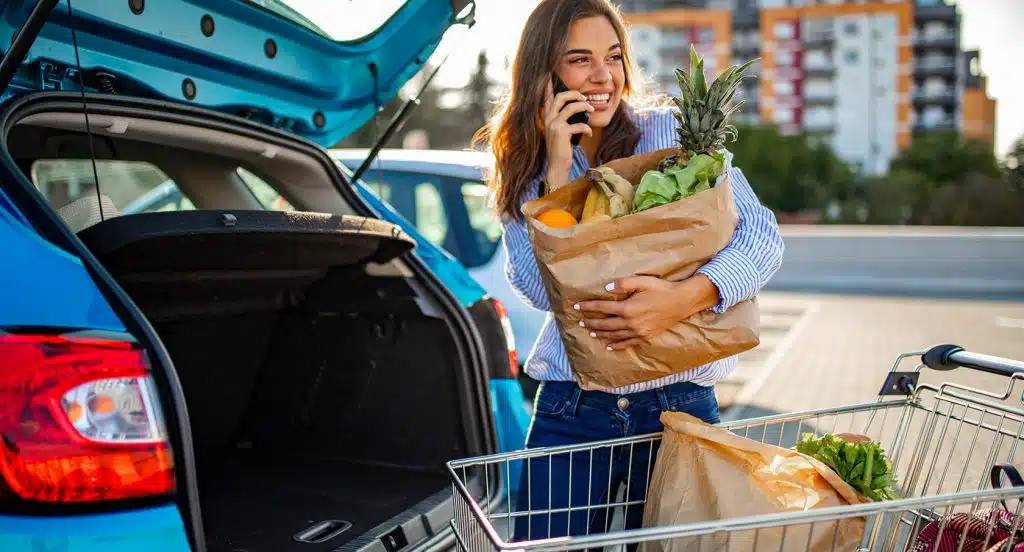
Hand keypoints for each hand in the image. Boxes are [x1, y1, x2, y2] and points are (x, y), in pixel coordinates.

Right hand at [542, 76, 592, 189]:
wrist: (556, 167)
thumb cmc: (561, 150)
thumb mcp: (560, 132)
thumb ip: (565, 120)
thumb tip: (579, 109)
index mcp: (547, 118)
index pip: (546, 97)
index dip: (548, 85)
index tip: (549, 73)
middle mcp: (548, 120)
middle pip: (560, 97)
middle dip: (574, 94)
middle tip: (584, 97)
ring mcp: (554, 125)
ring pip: (570, 107)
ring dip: (584, 107)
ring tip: (592, 110)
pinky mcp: (561, 133)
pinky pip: (578, 124)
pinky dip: (587, 127)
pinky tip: (589, 133)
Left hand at [574, 275, 720, 349]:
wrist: (681, 302)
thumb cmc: (661, 289)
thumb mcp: (642, 281)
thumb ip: (623, 284)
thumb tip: (606, 288)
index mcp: (628, 308)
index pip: (602, 308)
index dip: (588, 307)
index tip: (577, 307)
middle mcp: (631, 322)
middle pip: (605, 324)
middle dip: (591, 322)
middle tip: (580, 323)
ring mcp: (638, 332)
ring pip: (614, 335)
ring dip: (600, 333)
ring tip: (590, 332)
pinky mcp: (645, 336)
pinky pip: (627, 343)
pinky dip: (616, 345)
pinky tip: (608, 345)